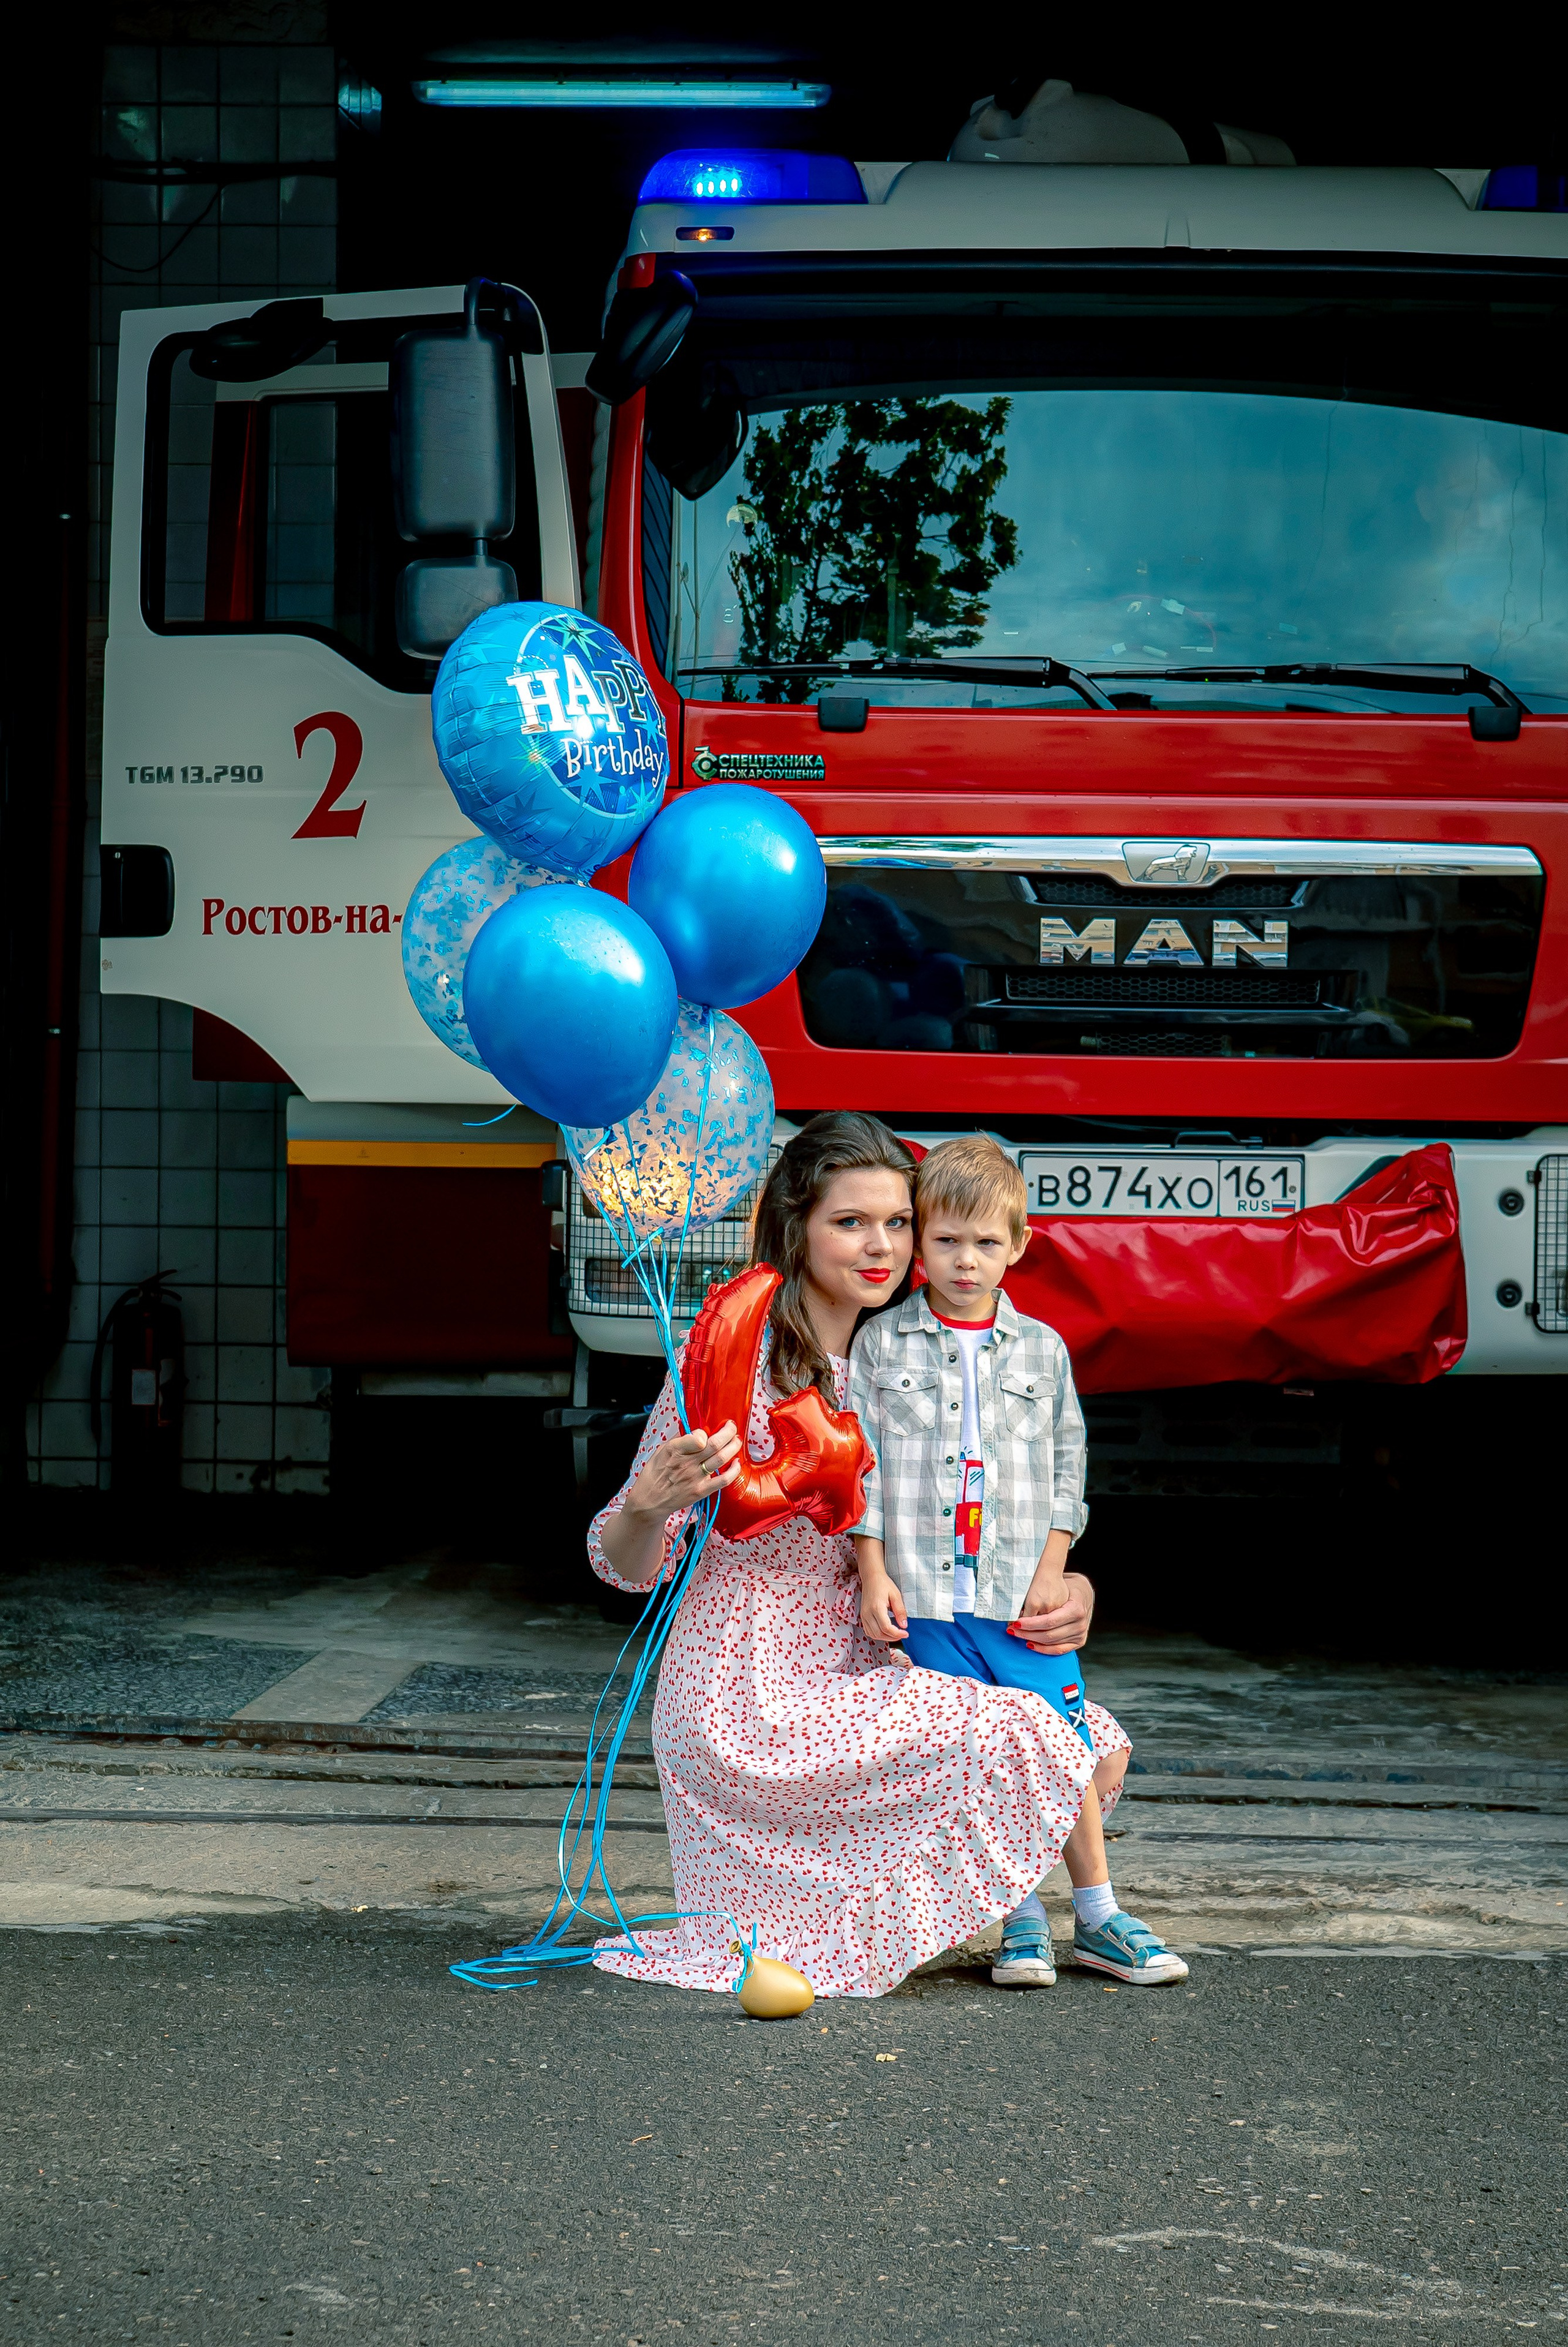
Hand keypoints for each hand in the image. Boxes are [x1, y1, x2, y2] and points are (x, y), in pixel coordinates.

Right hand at [624, 1421, 741, 1523]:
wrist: (649, 1500)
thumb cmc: (655, 1474)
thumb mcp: (661, 1451)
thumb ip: (679, 1440)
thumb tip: (694, 1429)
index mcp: (674, 1450)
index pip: (697, 1437)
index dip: (704, 1432)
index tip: (705, 1432)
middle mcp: (687, 1463)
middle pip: (715, 1444)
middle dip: (728, 1432)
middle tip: (731, 1427)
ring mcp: (696, 1477)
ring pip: (722, 1458)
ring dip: (733, 1446)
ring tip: (736, 1441)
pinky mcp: (701, 1490)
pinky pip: (724, 1480)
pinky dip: (734, 1470)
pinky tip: (736, 1463)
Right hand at [859, 1570, 908, 1644]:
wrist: (871, 1578)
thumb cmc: (884, 1584)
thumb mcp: (896, 1595)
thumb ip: (900, 1611)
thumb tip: (904, 1626)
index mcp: (876, 1607)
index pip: (886, 1628)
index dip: (897, 1634)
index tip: (906, 1633)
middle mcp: (867, 1613)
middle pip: (879, 1634)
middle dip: (892, 1637)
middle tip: (902, 1634)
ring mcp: (863, 1616)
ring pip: (873, 1635)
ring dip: (885, 1637)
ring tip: (895, 1634)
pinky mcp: (862, 1616)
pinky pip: (869, 1631)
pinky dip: (878, 1635)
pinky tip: (886, 1631)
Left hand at [1010, 1566, 1093, 1654]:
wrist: (1085, 1592)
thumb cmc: (1068, 1586)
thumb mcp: (1059, 1584)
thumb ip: (1044, 1596)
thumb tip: (1020, 1606)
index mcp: (1076, 1609)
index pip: (1049, 1621)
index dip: (1030, 1624)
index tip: (1015, 1622)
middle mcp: (1080, 1624)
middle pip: (1049, 1634)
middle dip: (1027, 1633)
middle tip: (1012, 1629)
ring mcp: (1081, 1634)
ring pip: (1052, 1643)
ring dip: (1032, 1640)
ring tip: (1017, 1635)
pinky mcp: (1079, 1641)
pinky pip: (1059, 1650)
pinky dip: (1043, 1649)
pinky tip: (1030, 1644)